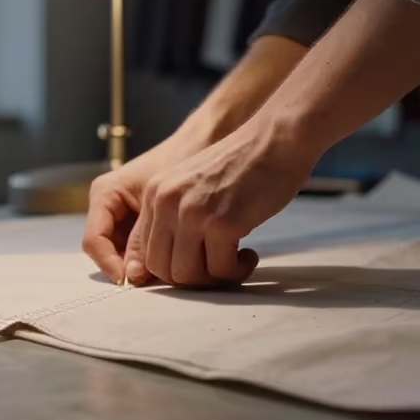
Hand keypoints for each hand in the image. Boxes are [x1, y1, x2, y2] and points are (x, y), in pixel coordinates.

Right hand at [82, 137, 198, 282]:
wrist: (203, 144)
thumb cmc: (181, 161)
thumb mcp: (160, 202)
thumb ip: (143, 237)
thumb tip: (132, 276)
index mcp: (105, 193)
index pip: (94, 240)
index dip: (108, 264)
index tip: (129, 280)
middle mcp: (108, 207)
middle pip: (106, 251)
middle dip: (126, 268)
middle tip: (151, 283)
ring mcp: (122, 216)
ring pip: (122, 254)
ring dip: (139, 267)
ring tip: (165, 274)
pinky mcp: (138, 223)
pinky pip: (137, 249)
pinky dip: (151, 259)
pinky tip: (172, 262)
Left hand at [123, 119, 316, 287]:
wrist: (275, 141)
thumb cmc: (241, 165)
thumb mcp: (191, 186)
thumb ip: (175, 216)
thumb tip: (173, 261)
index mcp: (154, 194)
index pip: (144, 250)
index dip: (171, 268)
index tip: (196, 267)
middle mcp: (165, 203)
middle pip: (161, 269)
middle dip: (192, 278)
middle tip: (217, 268)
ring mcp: (191, 214)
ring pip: (187, 276)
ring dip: (213, 279)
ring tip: (234, 262)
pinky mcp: (221, 224)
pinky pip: (220, 271)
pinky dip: (237, 271)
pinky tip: (249, 255)